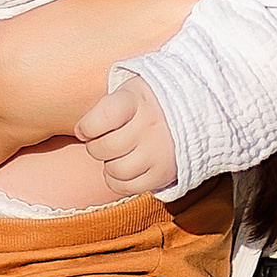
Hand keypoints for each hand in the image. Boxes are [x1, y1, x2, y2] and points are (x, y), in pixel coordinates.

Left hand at [76, 75, 179, 195]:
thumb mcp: (131, 89)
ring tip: (119, 153)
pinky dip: (119, 181)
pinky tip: (125, 167)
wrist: (197, 108)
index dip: (87, 127)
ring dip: (109, 164)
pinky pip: (127, 187)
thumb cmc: (150, 99)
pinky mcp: (164, 173)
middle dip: (96, 146)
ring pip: (115, 170)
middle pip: (104, 148)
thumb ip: (106, 105)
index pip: (103, 117)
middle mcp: (150, 125)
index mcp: (138, 99)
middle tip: (105, 139)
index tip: (86, 128)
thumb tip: (80, 131)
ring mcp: (159, 151)